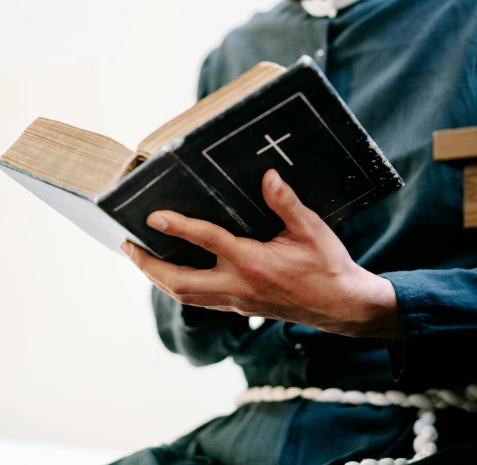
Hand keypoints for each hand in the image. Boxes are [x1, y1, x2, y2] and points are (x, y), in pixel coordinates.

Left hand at [121, 169, 400, 337]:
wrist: (341, 306)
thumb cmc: (327, 266)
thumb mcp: (311, 229)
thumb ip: (286, 203)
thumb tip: (267, 176)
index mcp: (254, 263)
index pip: (207, 241)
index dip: (178, 227)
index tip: (153, 216)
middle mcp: (238, 286)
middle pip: (179, 283)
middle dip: (147, 266)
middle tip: (127, 246)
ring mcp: (237, 301)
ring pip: (185, 296)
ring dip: (158, 278)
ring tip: (139, 258)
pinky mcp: (240, 308)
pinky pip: (200, 299)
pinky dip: (179, 285)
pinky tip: (174, 271)